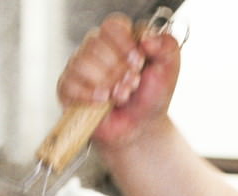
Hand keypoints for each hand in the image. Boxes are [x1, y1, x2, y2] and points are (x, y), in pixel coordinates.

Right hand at [58, 13, 181, 148]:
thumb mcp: (169, 68)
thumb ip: (167, 45)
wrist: (141, 127)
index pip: (113, 26)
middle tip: (132, 84)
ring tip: (121, 95)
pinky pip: (71, 85)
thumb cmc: (150, 96)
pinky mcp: (67, 88)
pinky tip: (104, 101)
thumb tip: (146, 39)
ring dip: (108, 84)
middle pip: (97, 45)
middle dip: (120, 70)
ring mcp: (78, 67)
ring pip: (83, 64)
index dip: (125, 44)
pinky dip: (91, 95)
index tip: (139, 62)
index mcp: (118, 37)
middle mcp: (95, 47)